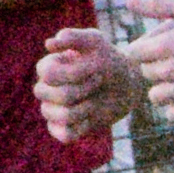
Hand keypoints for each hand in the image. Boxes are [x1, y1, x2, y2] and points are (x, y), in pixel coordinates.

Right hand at [34, 23, 139, 139]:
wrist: (127, 81)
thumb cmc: (108, 58)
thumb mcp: (96, 41)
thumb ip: (74, 37)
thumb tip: (49, 44)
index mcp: (47, 67)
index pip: (47, 73)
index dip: (74, 73)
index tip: (96, 68)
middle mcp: (46, 89)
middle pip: (49, 95)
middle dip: (81, 89)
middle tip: (99, 82)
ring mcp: (54, 110)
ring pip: (58, 116)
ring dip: (84, 108)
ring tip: (96, 100)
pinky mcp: (66, 128)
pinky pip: (64, 135)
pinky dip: (82, 128)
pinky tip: (93, 117)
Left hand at [117, 0, 173, 121]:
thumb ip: (156, 6)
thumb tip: (127, 3)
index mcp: (165, 44)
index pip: (133, 54)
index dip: (144, 49)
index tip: (158, 46)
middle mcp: (172, 68)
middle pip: (146, 74)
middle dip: (156, 66)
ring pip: (155, 96)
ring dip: (163, 89)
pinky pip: (172, 115)